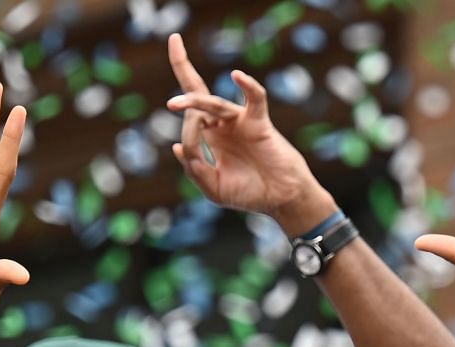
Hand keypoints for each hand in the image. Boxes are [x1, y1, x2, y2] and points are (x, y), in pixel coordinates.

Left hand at [165, 35, 329, 228]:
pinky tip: (238, 76)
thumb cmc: (250, 193)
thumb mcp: (214, 189)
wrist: (281, 199)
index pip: (190, 125)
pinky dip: (249, 86)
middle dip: (183, 66)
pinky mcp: (259, 122)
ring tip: (175, 104)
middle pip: (199, 91)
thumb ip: (195, 171)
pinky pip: (255, 98)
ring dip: (195, 101)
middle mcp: (223, 124)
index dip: (187, 138)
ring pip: (215, 103)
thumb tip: (177, 146)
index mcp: (211, 138)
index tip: (191, 155)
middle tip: (173, 39)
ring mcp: (240, 121)